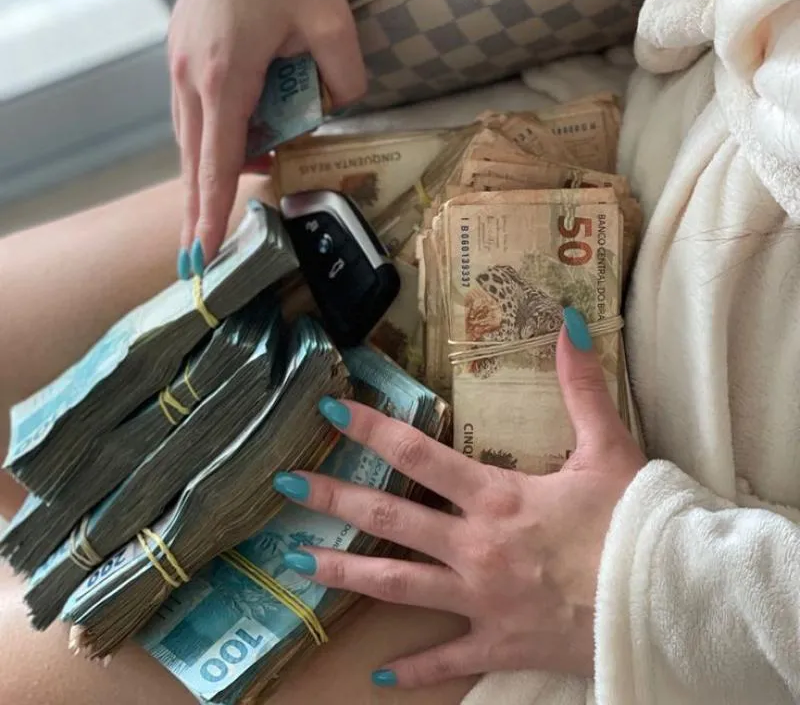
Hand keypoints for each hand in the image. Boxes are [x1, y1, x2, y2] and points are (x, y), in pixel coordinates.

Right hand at [169, 0, 365, 276]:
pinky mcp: (183, 49)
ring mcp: (180, 61)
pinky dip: (215, 135)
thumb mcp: (333, 25)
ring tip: (233, 193)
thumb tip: (339, 111)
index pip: (218, 162)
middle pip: (194, 158)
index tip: (201, 252)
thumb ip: (344, 79)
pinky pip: (194, 109)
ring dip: (212, 167)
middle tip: (196, 251)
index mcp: (225, 76)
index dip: (211, 210)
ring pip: (191, 134)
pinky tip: (240, 142)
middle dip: (197, 207)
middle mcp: (192, 75)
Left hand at [272, 313, 645, 688]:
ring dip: (346, 574)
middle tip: (284, 488)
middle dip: (333, 500)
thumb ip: (582, 385)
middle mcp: (473, 547)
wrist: (667, 603)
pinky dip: (414, 669)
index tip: (329, 412)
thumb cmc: (634, 523)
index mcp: (495, 497)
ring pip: (397, 585)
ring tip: (299, 565)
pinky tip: (380, 677)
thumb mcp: (609, 446)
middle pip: (389, 518)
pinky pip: (447, 660)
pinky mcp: (499, 644)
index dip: (370, 430)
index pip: (417, 453)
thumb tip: (573, 323)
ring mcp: (480, 601)